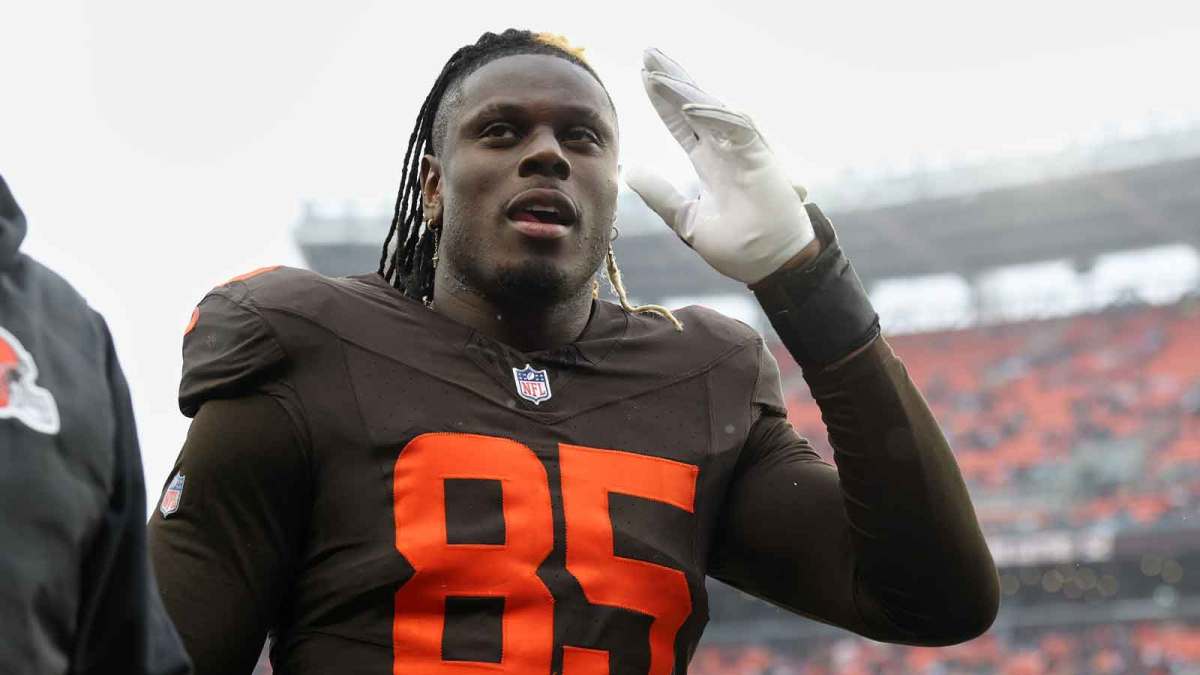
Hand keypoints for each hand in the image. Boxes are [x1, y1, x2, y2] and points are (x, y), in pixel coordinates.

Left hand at [624, 48, 815, 284]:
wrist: (770, 265)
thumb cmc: (738, 246)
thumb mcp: (686, 219)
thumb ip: (661, 195)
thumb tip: (632, 171)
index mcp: (710, 161)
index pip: (681, 123)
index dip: (662, 101)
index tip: (642, 78)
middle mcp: (726, 149)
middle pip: (694, 103)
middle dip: (672, 78)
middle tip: (647, 54)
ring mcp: (744, 149)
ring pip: (711, 108)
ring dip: (685, 89)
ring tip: (657, 71)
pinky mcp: (761, 156)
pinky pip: (736, 126)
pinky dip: (712, 115)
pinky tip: (686, 105)